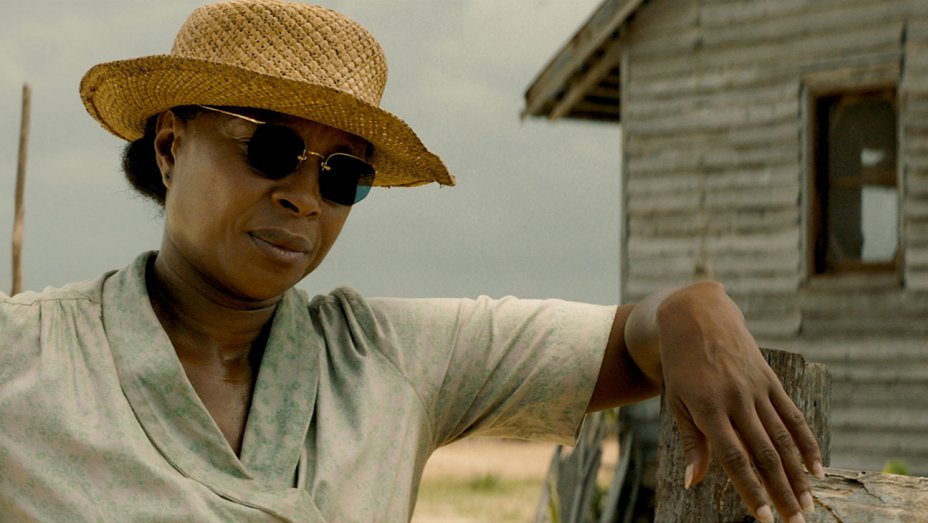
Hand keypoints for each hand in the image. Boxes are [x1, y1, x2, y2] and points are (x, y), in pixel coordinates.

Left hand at [656, 282, 822, 522]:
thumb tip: (694, 482)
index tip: (764, 518)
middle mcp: (735, 400)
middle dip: (780, 492)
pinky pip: (793, 415)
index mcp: (708, 409)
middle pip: (764, 454)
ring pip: (783, 438)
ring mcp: (756, 389)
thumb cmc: (681, 366)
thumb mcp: (677, 402)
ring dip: (797, 474)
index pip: (734, 458)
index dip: (751, 490)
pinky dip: (806, 442)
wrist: (696, 317)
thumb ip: (691, 442)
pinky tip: (817, 468)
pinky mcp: (770, 380)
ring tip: (807, 504)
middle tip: (795, 522)